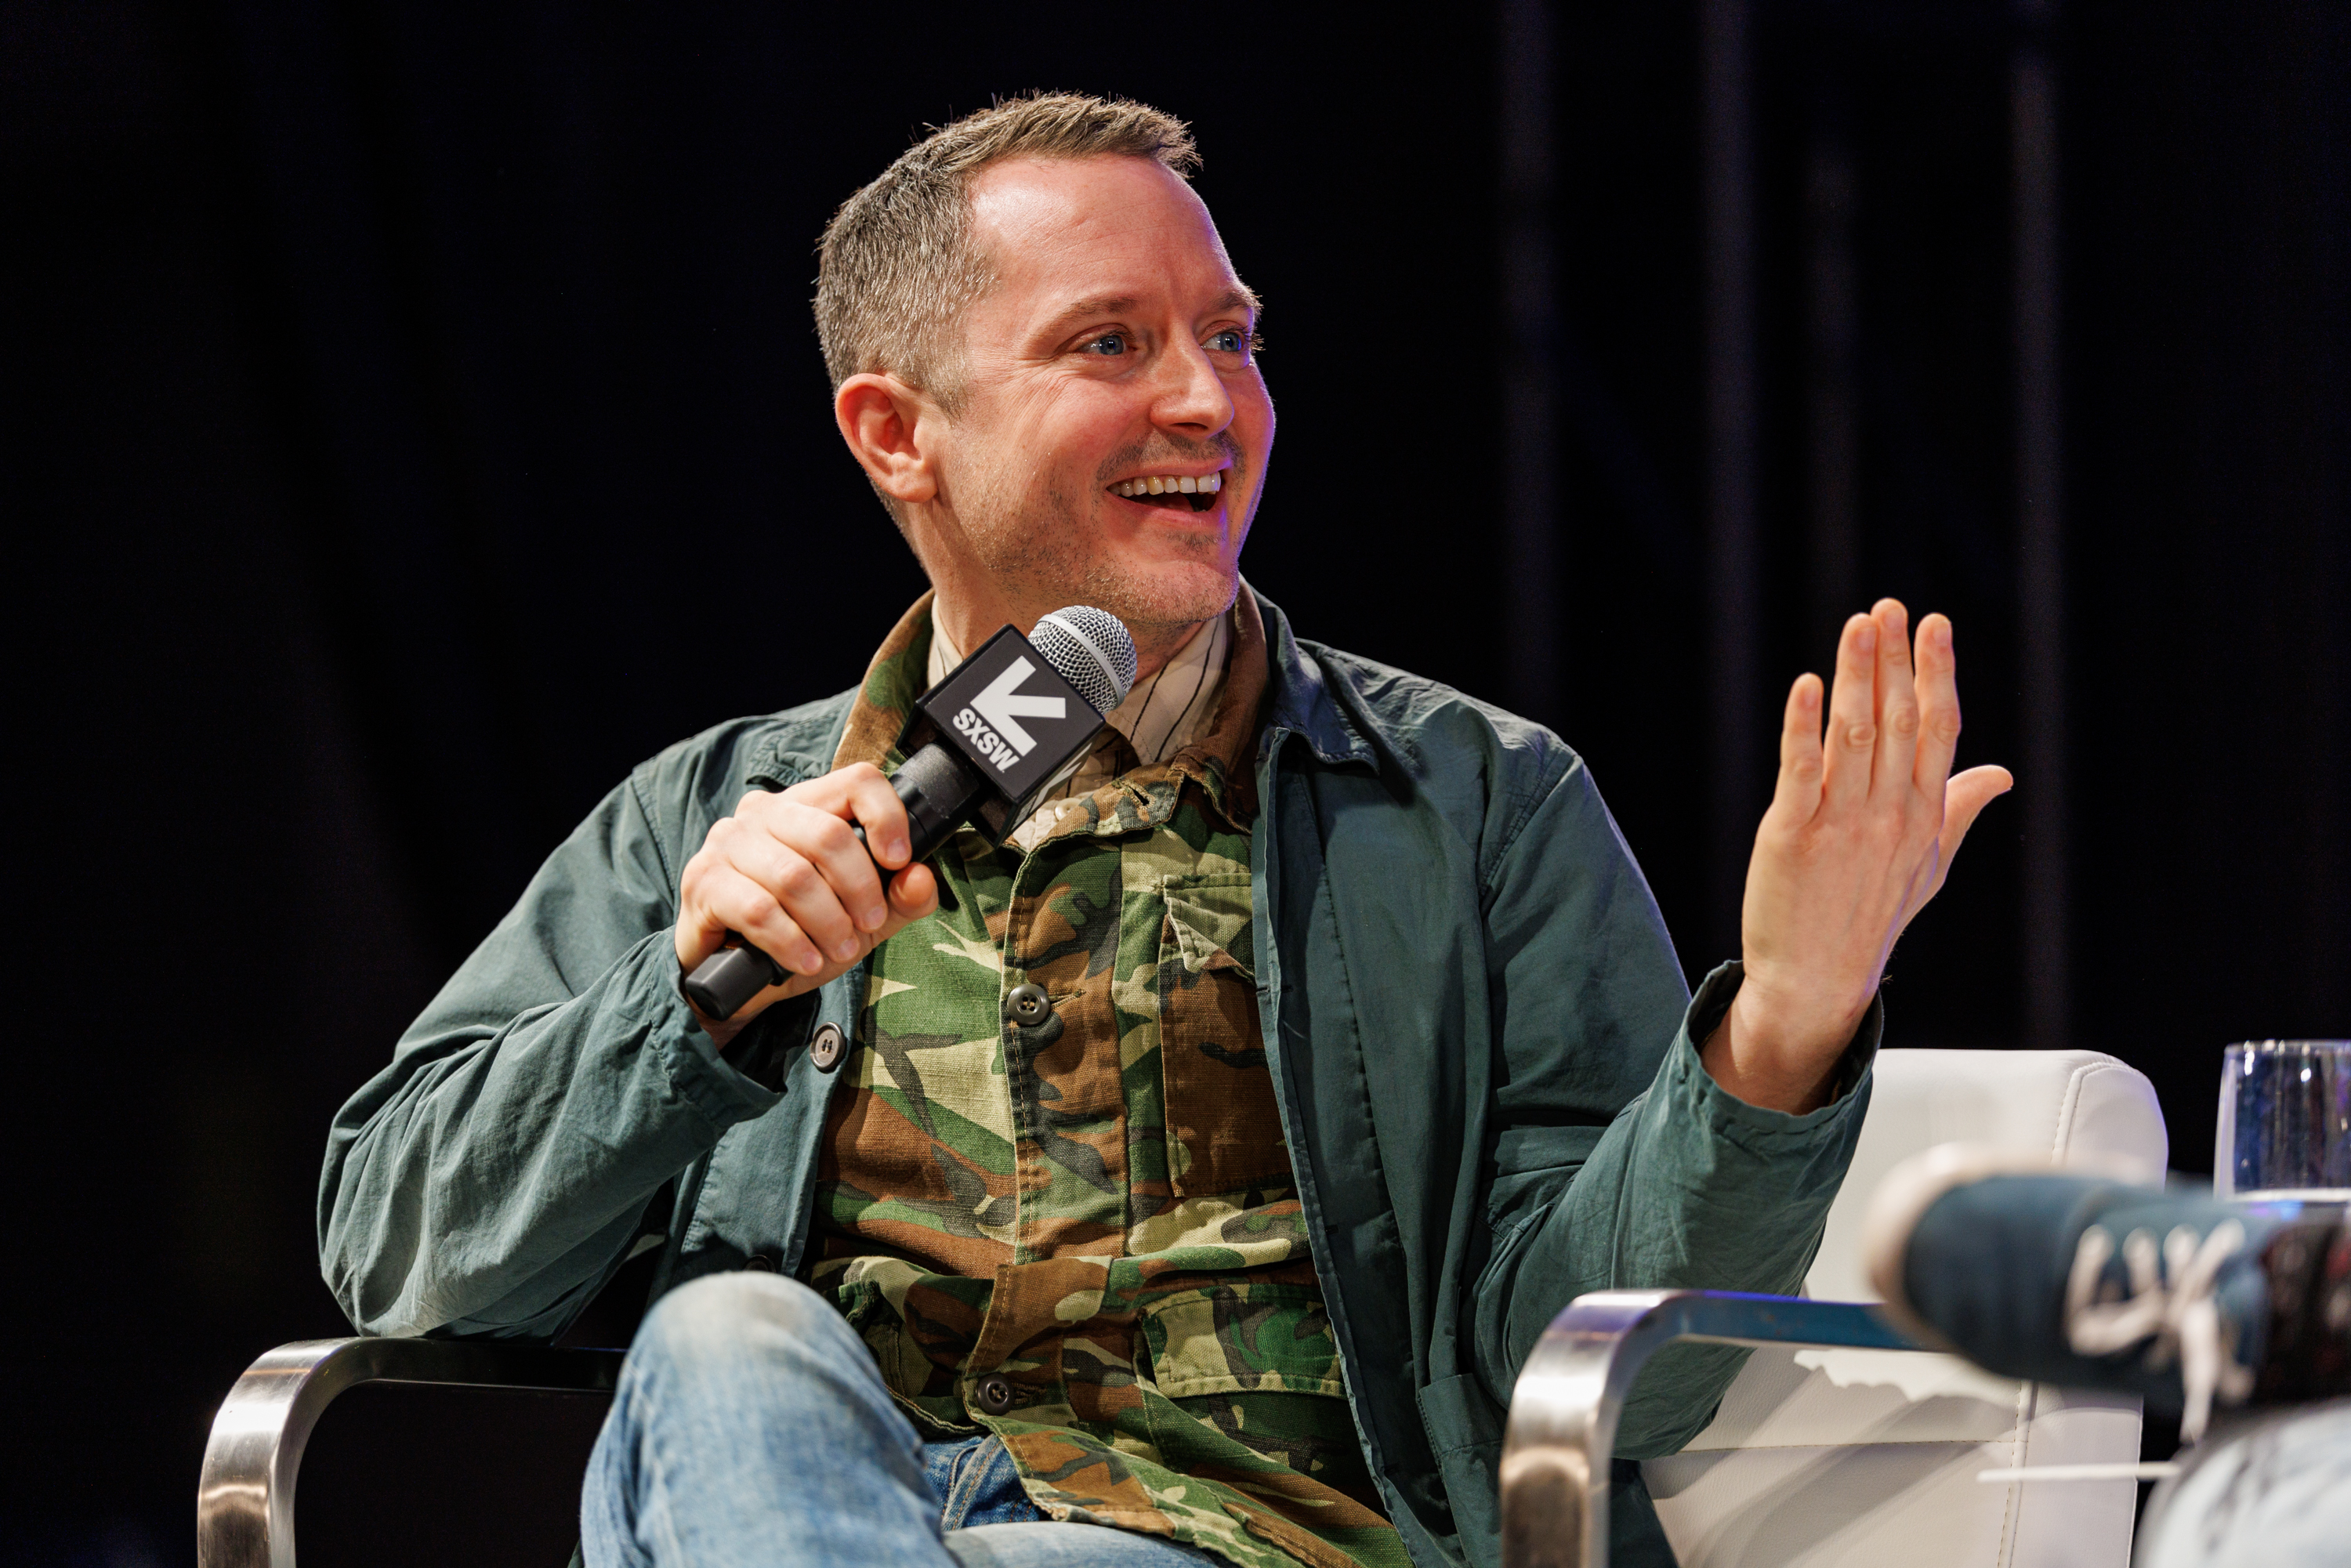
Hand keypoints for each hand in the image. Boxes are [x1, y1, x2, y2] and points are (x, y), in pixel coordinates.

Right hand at [674, 763, 938, 1041]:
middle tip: (868, 925)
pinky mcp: (703, 881)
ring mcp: (728, 842)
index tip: (899, 860)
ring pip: (794, 876)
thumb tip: (921, 877)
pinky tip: (805, 960)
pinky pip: (758, 909)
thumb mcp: (862, 921)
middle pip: (828, 834)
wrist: (735, 979)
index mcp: (806, 806)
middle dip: (859, 889)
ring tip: (838, 950)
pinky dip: (791, 941)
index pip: (856, 780)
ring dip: (827, 922)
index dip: (887, 816)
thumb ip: (899, 899)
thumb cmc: (800, 934)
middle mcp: (764, 812)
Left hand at [1703, 600, 2013, 1112]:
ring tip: (1860, 626)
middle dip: (1896, 661)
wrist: (1816, 980)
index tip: (1934, 624)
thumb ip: (1958, 811)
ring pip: (1855, 736)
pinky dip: (1804, 727)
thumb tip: (2001, 773)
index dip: (1937, 673)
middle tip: (1890, 607)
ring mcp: (1842, 825)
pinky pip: (1801, 772)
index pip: (1938, 731)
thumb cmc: (1870, 918)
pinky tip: (1807, 685)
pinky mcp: (1792, 836)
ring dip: (1857, 677)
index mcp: (1923, 817)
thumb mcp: (1929, 867)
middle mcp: (1889, 815)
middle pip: (1899, 723)